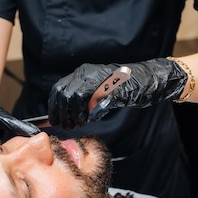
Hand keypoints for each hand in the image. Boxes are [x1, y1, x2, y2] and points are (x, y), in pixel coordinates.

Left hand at [48, 58, 187, 128]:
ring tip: (80, 123)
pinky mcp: (111, 89)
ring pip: (76, 97)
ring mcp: (99, 80)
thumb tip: (63, 113)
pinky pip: (95, 103)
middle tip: (66, 125)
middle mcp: (88, 73)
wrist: (144, 80)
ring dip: (76, 114)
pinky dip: (92, 113)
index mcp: (82, 72)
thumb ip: (81, 97)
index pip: (58, 88)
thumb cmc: (120, 87)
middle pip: (64, 94)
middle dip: (62, 113)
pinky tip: (94, 118)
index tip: (53, 119)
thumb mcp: (96, 89)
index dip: (53, 105)